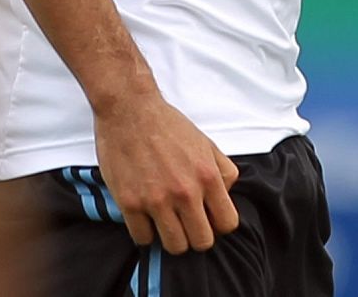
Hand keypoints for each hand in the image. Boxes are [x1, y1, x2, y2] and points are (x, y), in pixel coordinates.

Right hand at [93, 88, 239, 253]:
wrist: (131, 112)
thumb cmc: (168, 126)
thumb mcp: (206, 143)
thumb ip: (223, 170)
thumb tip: (227, 193)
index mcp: (208, 176)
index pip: (227, 223)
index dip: (220, 225)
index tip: (210, 220)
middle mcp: (186, 192)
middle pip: (202, 241)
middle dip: (198, 237)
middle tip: (188, 225)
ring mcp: (157, 200)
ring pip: (174, 246)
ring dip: (173, 238)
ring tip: (168, 224)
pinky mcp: (130, 204)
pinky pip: (143, 239)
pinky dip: (146, 233)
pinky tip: (147, 218)